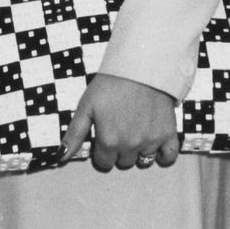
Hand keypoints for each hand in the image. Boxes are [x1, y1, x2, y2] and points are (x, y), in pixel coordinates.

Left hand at [62, 71, 179, 172]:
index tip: (105, 134)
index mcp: (108, 141)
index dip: (103, 149)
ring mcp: (151, 141)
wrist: (140, 66)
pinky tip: (156, 144)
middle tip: (122, 128)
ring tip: (137, 130)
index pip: (104, 162)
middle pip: (124, 161)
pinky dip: (164, 154)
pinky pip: (169, 156)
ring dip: (139, 150)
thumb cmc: (110, 84)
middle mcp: (130, 145)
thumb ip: (74, 134)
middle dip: (120, 150)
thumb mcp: (86, 106)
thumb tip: (61, 157)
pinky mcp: (168, 133)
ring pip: (143, 160)